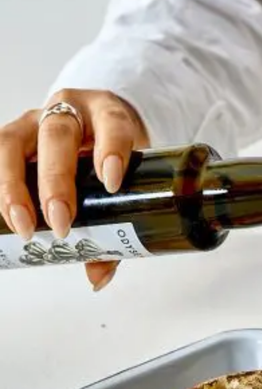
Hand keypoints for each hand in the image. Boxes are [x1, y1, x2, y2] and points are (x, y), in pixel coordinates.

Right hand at [0, 89, 149, 289]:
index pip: (113, 124)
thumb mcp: (123, 179)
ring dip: (13, 187)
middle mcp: (68, 111)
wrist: (91, 126)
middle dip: (56, 181)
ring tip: (24, 226)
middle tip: (62, 222)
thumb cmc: (110, 154)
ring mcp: (32, 121)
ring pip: (12, 144)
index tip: (112, 183)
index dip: (112, 149)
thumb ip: (117, 223)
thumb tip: (99, 276)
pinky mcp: (9, 136)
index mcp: (107, 113)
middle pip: (57, 136)